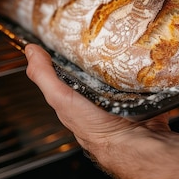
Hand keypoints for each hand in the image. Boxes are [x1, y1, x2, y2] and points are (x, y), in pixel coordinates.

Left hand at [25, 43, 178, 178]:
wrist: (136, 144)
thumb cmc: (97, 127)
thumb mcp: (61, 98)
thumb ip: (45, 77)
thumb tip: (30, 51)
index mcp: (77, 104)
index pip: (69, 78)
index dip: (68, 59)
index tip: (71, 38)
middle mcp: (99, 104)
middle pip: (96, 76)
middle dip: (100, 57)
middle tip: (103, 34)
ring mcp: (124, 104)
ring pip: (121, 78)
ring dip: (125, 64)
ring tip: (126, 44)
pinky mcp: (145, 103)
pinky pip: (147, 84)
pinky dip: (149, 75)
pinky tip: (148, 62)